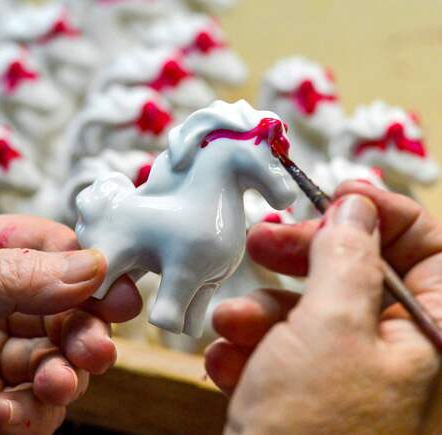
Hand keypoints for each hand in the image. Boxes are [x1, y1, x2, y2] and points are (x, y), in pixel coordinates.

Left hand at [0, 213, 140, 434]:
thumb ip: (15, 274)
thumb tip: (91, 264)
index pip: (48, 250)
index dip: (87, 267)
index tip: (117, 288)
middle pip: (63, 308)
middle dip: (84, 328)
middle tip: (96, 346)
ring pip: (57, 358)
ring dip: (64, 372)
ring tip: (57, 383)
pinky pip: (36, 405)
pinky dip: (33, 411)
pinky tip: (7, 414)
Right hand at [205, 182, 441, 434]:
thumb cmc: (313, 427)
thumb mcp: (329, 326)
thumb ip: (345, 256)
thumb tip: (357, 204)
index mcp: (428, 331)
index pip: (428, 244)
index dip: (381, 213)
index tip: (333, 194)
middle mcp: (394, 348)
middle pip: (355, 270)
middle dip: (300, 257)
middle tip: (261, 241)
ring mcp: (346, 371)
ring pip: (306, 308)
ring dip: (259, 312)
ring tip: (230, 327)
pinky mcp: (306, 389)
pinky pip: (280, 347)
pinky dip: (249, 349)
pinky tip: (225, 364)